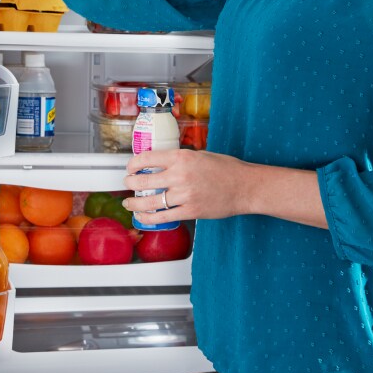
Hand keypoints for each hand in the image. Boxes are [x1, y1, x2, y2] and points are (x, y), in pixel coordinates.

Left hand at [122, 149, 252, 225]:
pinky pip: (163, 217)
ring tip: (129, 203)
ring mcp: (185, 195)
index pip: (147, 158)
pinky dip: (148, 218)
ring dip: (135, 203)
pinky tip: (142, 217)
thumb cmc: (226, 169)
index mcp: (182, 157)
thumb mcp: (200, 155)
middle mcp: (180, 175)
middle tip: (128, 183)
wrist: (244, 186)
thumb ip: (180, 159)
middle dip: (130, 183)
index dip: (133, 163)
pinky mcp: (190, 211)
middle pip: (144, 181)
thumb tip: (160, 164)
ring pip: (150, 202)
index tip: (130, 167)